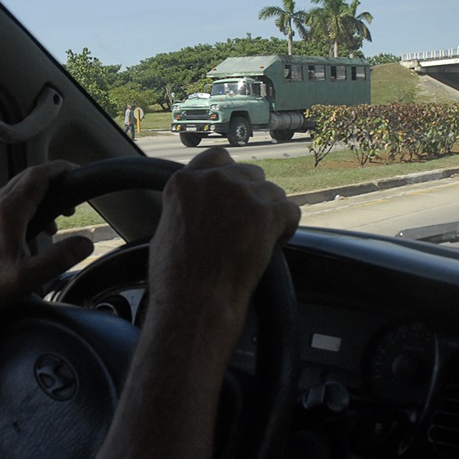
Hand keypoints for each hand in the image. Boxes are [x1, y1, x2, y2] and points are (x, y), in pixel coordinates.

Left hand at [0, 160, 92, 318]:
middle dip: (50, 183)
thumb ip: (61, 258)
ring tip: (52, 221)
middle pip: (25, 179)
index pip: (36, 177)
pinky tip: (26, 230)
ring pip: (12, 191)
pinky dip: (20, 206)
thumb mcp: (30, 276)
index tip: (73, 170)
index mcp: (7, 212)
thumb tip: (86, 243)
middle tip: (69, 199)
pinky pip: (0, 202)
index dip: (58, 169)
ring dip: (36, 198)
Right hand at [148, 147, 299, 318]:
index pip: (218, 158)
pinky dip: (287, 227)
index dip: (230, 176)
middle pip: (250, 173)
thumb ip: (187, 204)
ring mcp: (242, 194)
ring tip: (258, 240)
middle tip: (247, 226)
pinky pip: (291, 210)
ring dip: (270, 213)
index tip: (233, 195)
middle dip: (252, 197)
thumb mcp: (167, 227)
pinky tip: (273, 244)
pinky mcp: (266, 212)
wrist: (194, 300)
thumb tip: (199, 204)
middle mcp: (214, 180)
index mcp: (185, 181)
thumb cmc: (176, 276)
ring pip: (273, 192)